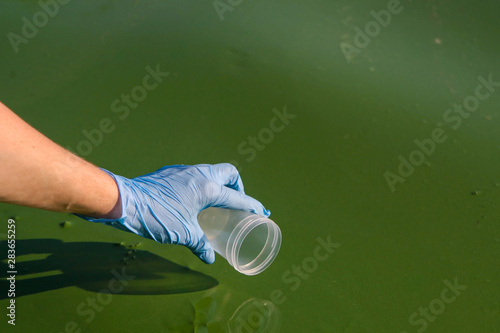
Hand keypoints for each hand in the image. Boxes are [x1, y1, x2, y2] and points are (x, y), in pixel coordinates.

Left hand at [76, 163, 269, 263]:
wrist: (125, 202)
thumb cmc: (156, 216)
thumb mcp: (182, 234)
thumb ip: (200, 244)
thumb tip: (210, 258)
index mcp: (208, 188)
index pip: (237, 197)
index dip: (252, 205)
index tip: (261, 212)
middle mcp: (199, 174)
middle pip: (229, 173)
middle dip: (238, 186)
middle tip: (237, 203)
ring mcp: (184, 170)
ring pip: (211, 171)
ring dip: (219, 184)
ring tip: (217, 203)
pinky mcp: (170, 173)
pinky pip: (195, 175)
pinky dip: (201, 185)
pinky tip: (193, 200)